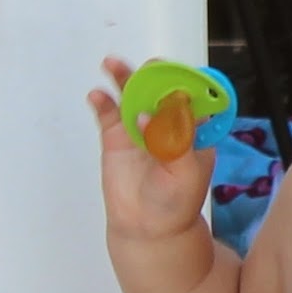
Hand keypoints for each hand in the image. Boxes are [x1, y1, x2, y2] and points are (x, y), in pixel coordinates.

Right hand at [87, 56, 215, 242]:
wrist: (149, 228)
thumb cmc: (176, 202)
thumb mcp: (185, 173)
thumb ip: (172, 142)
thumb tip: (148, 116)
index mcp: (193, 131)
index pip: (192, 100)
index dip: (184, 85)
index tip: (175, 79)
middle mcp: (166, 123)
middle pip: (160, 90)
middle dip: (154, 76)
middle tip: (147, 70)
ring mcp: (140, 127)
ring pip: (133, 95)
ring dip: (124, 78)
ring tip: (113, 64)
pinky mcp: (117, 137)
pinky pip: (109, 113)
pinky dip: (103, 101)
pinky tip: (98, 96)